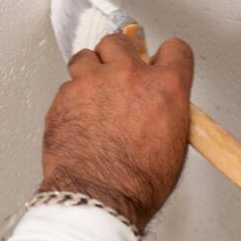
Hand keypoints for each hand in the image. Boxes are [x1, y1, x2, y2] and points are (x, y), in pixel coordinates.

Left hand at [39, 33, 194, 233]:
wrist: (98, 198)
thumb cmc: (136, 184)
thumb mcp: (175, 145)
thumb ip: (168, 111)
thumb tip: (162, 107)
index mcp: (165, 87)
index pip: (175, 49)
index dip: (167, 57)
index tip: (160, 62)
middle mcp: (130, 76)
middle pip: (120, 41)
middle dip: (119, 55)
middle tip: (118, 73)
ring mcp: (93, 82)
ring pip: (86, 56)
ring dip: (90, 70)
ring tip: (93, 91)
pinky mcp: (65, 95)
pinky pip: (68, 84)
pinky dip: (73, 96)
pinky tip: (79, 115)